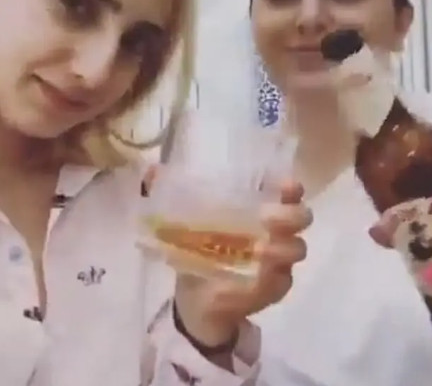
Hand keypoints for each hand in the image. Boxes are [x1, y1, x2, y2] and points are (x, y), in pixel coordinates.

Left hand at [174, 181, 311, 346]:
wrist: (197, 296)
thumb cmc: (199, 249)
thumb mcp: (185, 220)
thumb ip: (170, 193)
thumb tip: (151, 170)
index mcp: (259, 208)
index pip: (286, 191)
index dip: (290, 186)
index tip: (285, 185)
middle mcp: (276, 231)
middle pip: (301, 217)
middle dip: (289, 215)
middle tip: (267, 218)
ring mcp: (279, 260)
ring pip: (296, 249)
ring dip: (280, 248)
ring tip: (257, 251)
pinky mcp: (275, 287)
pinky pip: (281, 282)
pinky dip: (268, 279)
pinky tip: (251, 279)